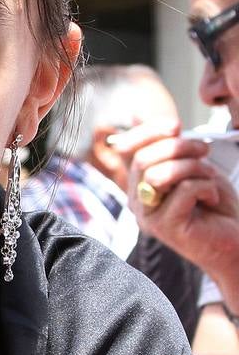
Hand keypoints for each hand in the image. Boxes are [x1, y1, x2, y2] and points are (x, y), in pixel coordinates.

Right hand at [113, 121, 238, 295]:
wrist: (235, 239)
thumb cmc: (213, 204)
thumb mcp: (189, 165)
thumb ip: (166, 146)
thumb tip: (136, 115)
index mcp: (139, 185)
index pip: (126, 150)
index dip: (148, 131)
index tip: (175, 126)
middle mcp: (137, 202)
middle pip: (143, 159)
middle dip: (180, 147)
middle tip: (204, 151)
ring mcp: (149, 217)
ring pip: (160, 174)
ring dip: (194, 168)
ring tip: (210, 178)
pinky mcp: (166, 228)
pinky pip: (183, 191)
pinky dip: (206, 187)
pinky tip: (211, 199)